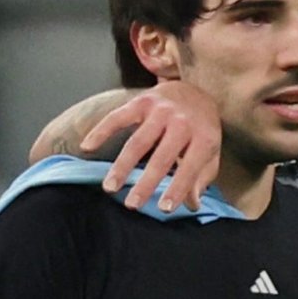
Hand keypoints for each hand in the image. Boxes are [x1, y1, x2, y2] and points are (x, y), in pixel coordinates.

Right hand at [84, 81, 221, 211]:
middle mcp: (182, 122)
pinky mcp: (142, 102)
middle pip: (161, 157)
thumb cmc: (201, 129)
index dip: (177, 189)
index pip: (190, 168)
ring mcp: (161, 110)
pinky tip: (87, 147)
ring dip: (122, 166)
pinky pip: (117, 117)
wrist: (194, 89)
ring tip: (109, 187)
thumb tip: (191, 204)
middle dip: (145, 183)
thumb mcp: (210, 153)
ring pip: (137, 142)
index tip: (164, 209)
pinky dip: (100, 131)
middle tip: (132, 204)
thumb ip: (200, 178)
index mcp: (203, 137)